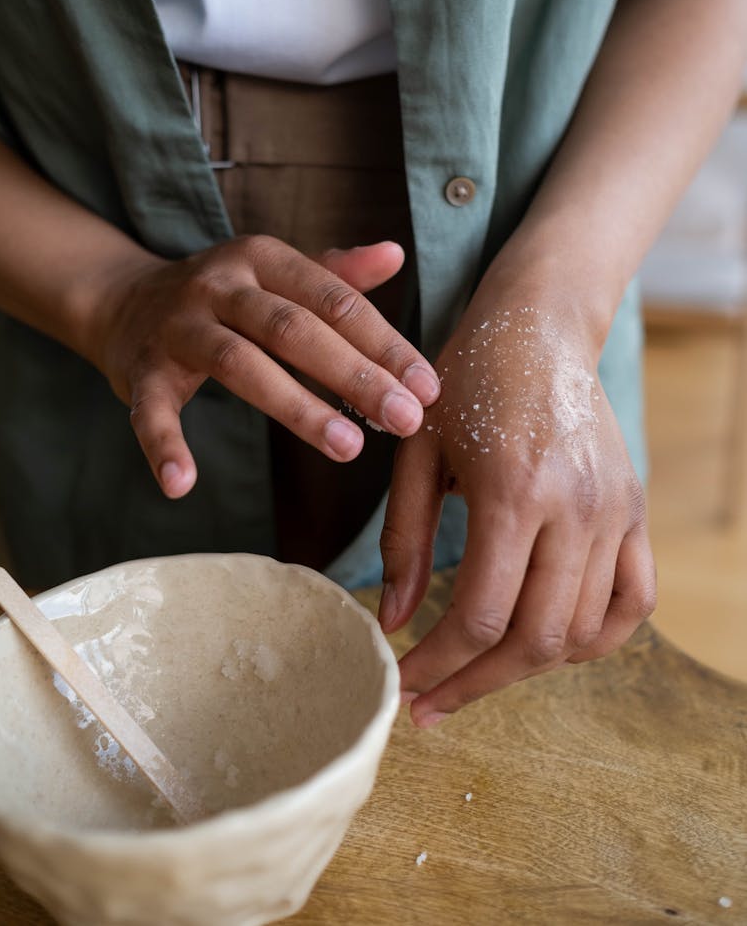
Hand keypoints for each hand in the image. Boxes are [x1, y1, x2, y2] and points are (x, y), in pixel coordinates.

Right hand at [88, 236, 439, 497]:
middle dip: (355, 376)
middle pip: (295, 330)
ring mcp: (178, 328)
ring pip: (240, 364)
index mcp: (263, 260)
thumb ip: (335, 273)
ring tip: (347, 449)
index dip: (384, 343)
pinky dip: (164, 447)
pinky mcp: (142, 371)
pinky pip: (151, 412)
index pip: (334, 301)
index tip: (427, 387)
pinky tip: (183, 483)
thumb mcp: (276, 272)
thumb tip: (395, 255)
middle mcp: (221, 286)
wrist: (124, 299)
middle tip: (405, 420)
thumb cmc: (224, 294)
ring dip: (296, 408)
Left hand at [378, 274, 654, 726]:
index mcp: (515, 492)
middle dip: (474, 685)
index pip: (481, 617)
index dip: (437, 665)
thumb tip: (394, 621)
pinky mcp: (635, 510)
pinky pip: (633, 602)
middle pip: (535, 640)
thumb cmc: (466, 380)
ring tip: (476, 674)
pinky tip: (549, 647)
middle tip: (430, 702)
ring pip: (581, 632)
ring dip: (525, 669)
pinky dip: (595, 640)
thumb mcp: (417, 451)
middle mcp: (576, 509)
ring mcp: (615, 512)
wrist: (540, 326)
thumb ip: (405, 540)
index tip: (403, 684)